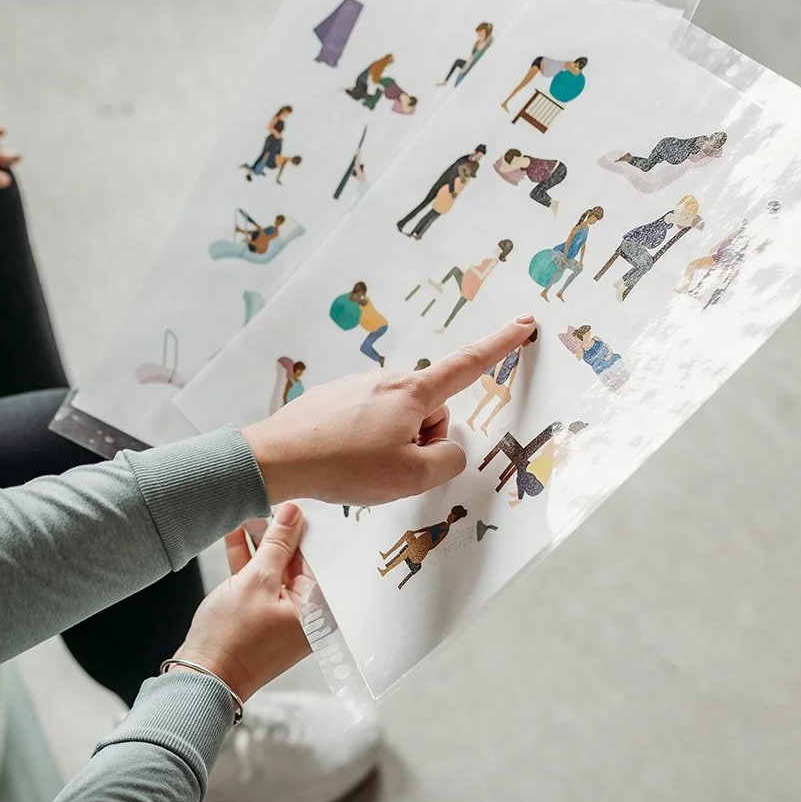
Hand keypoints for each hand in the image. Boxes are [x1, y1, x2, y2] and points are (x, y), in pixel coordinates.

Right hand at [170, 504, 312, 701]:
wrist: (204, 675)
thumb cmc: (232, 638)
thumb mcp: (256, 581)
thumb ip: (277, 545)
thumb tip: (293, 513)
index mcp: (318, 609)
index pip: (318, 558)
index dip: (304, 528)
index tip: (292, 503)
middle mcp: (306, 613)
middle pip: (297, 562)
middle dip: (279, 533)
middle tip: (265, 504)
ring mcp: (283, 615)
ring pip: (275, 569)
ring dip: (259, 543)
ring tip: (245, 513)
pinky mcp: (262, 615)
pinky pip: (260, 582)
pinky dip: (248, 561)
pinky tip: (236, 535)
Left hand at [242, 317, 537, 506]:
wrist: (277, 458)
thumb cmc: (344, 466)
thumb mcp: (412, 477)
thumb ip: (448, 461)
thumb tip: (446, 448)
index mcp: (412, 391)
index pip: (468, 365)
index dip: (500, 346)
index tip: (523, 324)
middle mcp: (385, 379)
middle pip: (429, 410)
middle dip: (422, 440)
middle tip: (393, 468)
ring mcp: (356, 386)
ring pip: (397, 420)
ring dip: (391, 445)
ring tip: (360, 467)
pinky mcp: (332, 399)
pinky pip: (366, 423)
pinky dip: (363, 444)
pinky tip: (341, 460)